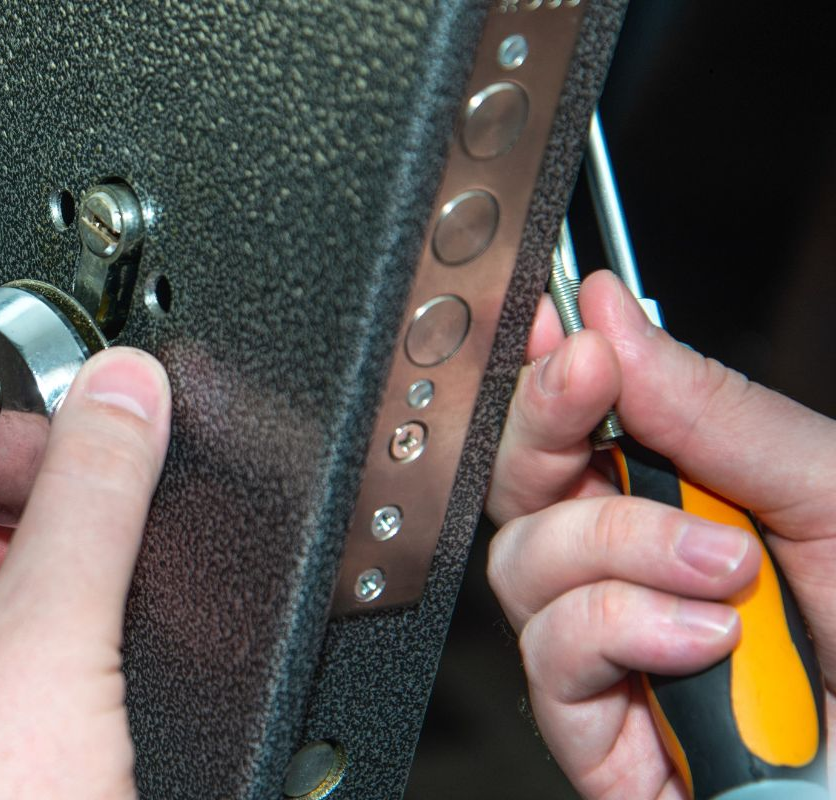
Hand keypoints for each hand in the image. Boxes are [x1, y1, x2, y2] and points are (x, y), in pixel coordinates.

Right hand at [484, 271, 835, 798]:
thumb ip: (715, 411)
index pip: (574, 427)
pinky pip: (551, 651)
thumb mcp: (826, 493)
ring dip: (621, 544)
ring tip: (727, 569)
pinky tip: (705, 641)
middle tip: (588, 386)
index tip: (557, 324)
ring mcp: (605, 652)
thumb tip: (613, 319)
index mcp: (678, 506)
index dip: (548, 371)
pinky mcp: (592, 733)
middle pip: (518, 486)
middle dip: (544, 426)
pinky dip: (625, 627)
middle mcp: (625, 573)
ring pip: (522, 563)